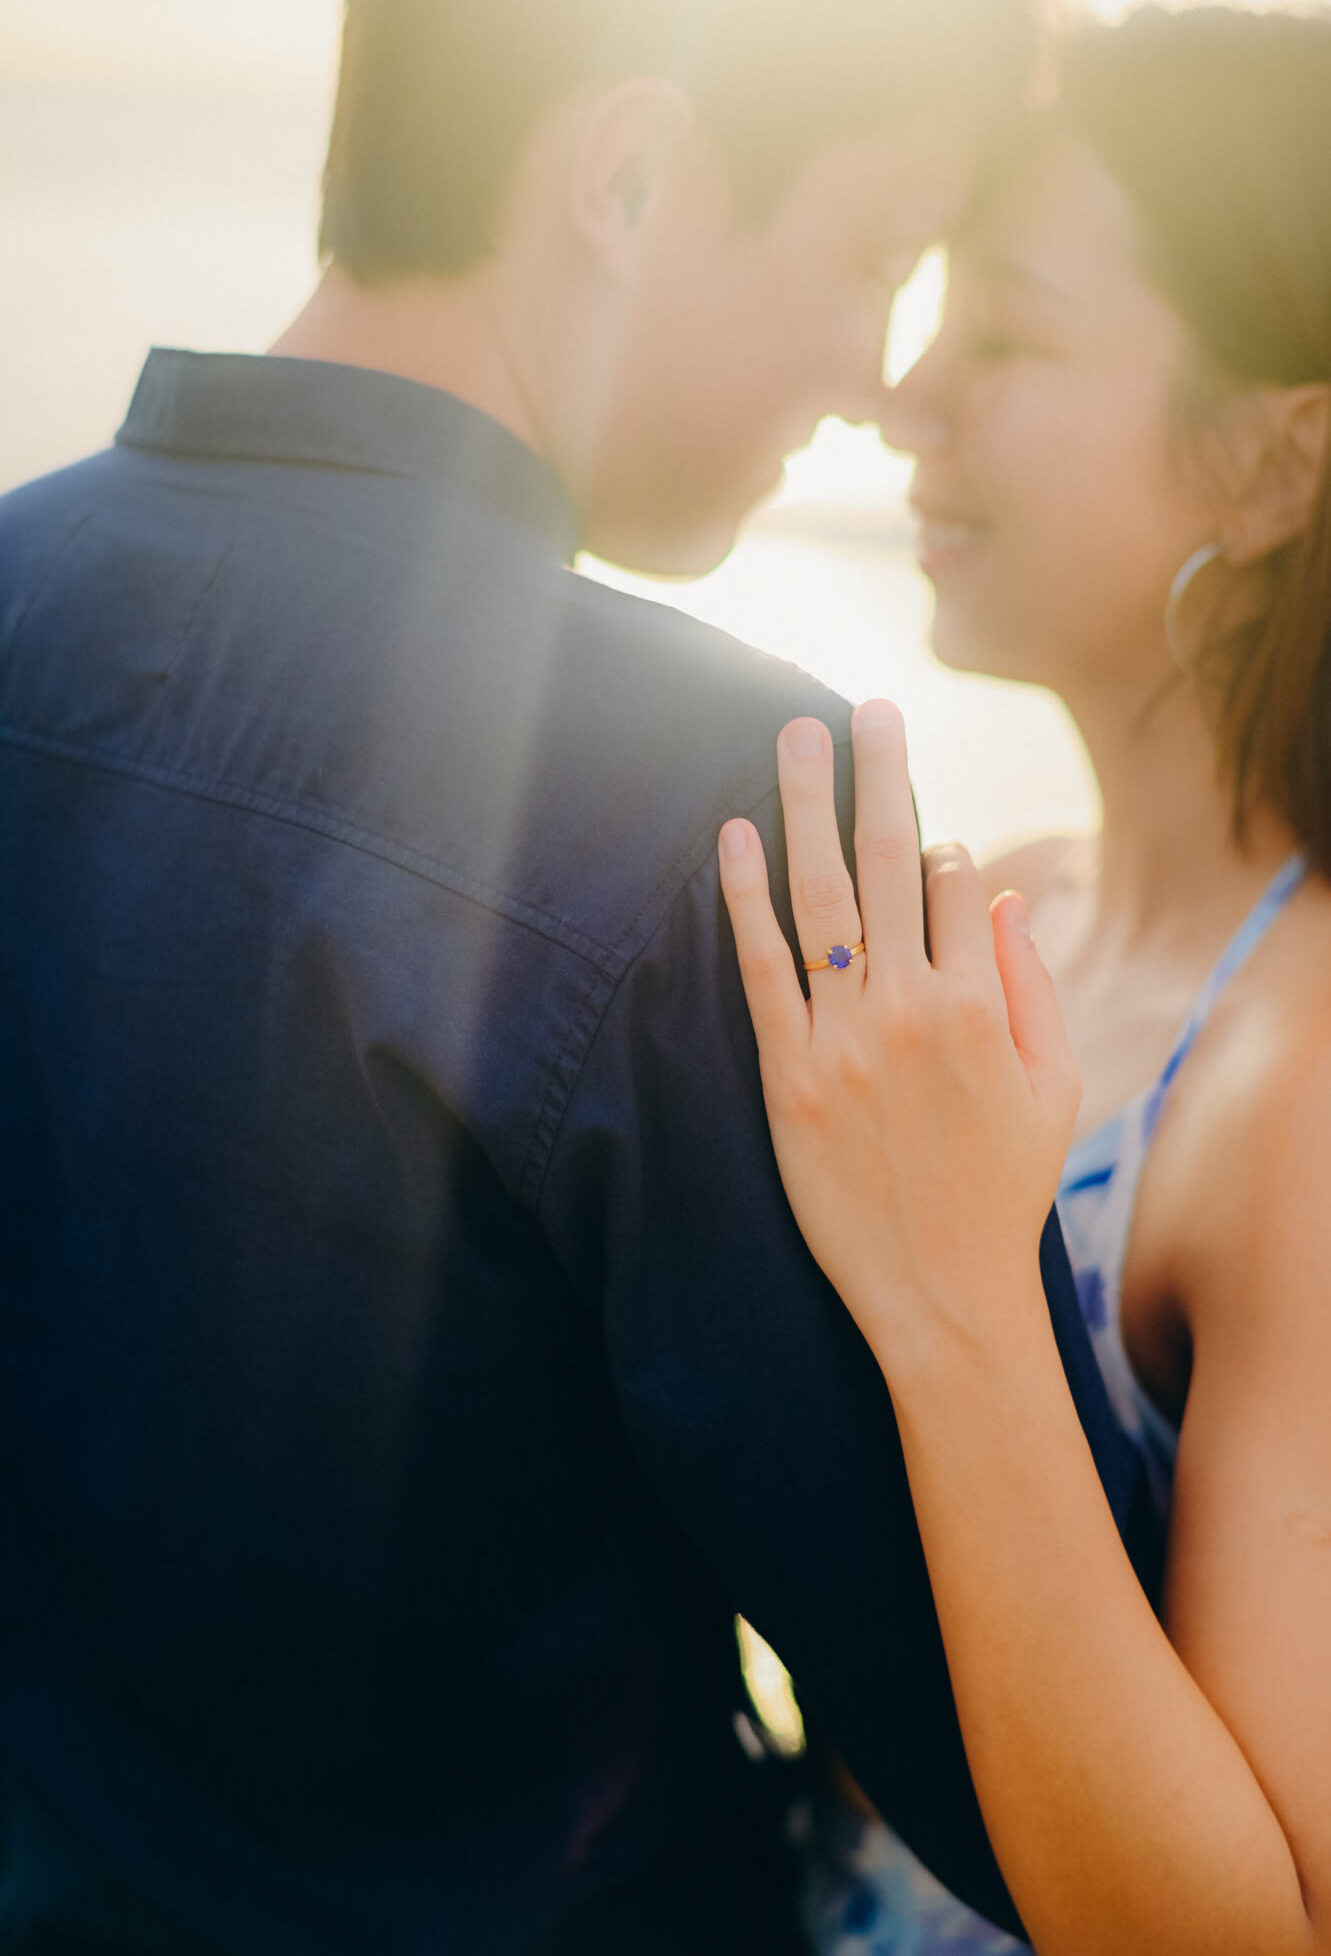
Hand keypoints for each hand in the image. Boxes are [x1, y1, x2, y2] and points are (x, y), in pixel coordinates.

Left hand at [718, 701, 1080, 1377]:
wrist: (942, 1293)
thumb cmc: (1004, 1189)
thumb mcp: (1054, 1087)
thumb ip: (1031, 984)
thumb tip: (1003, 893)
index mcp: (981, 1005)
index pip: (954, 882)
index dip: (941, 843)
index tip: (925, 826)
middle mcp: (909, 1008)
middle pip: (886, 863)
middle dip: (878, 772)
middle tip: (862, 704)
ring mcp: (842, 1040)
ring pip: (819, 899)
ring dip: (806, 806)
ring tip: (794, 735)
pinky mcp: (786, 1078)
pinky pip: (761, 970)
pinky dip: (743, 900)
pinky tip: (733, 836)